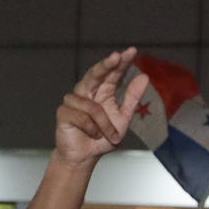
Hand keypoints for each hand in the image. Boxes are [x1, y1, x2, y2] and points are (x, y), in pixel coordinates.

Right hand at [53, 49, 146, 164]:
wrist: (86, 157)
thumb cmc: (103, 138)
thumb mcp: (123, 118)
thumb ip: (132, 98)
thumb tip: (144, 77)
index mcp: (103, 91)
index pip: (112, 72)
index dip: (121, 62)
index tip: (131, 51)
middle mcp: (87, 92)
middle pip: (95, 74)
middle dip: (106, 65)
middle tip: (116, 56)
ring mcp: (73, 101)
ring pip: (92, 106)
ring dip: (103, 124)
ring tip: (107, 135)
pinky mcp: (63, 113)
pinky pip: (82, 118)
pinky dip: (92, 129)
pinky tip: (92, 134)